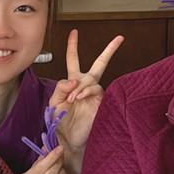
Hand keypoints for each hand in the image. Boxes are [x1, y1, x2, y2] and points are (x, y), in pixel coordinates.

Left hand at [50, 29, 123, 173]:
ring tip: (73, 98)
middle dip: (109, 50)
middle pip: (99, 63)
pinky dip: (86, 92)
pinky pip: (96, 90)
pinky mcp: (100, 102)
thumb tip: (75, 81)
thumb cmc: (60, 122)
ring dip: (81, 86)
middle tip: (120, 38)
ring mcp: (94, 93)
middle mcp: (86, 85)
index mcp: (72, 82)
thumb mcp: (54, 102)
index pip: (73, 60)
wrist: (68, 140)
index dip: (73, 46)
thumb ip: (61, 88)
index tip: (74, 32)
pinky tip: (79, 98)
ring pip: (92, 79)